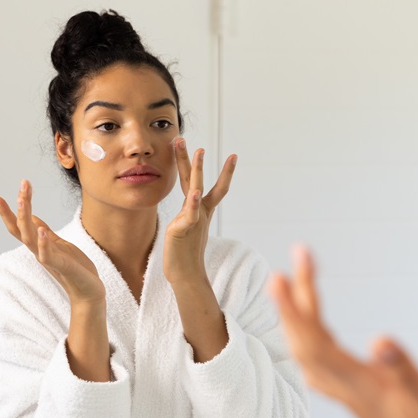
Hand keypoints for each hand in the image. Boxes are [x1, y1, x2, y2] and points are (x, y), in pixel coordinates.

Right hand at [0, 180, 104, 305]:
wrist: (88, 291)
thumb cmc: (75, 267)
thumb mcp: (59, 244)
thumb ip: (45, 232)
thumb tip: (32, 217)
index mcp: (39, 244)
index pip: (18, 226)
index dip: (8, 212)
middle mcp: (39, 251)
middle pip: (22, 228)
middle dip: (18, 208)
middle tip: (21, 187)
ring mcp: (48, 259)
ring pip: (30, 238)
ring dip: (25, 219)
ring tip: (24, 200)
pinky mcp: (61, 266)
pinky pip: (48, 255)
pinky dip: (43, 243)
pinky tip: (42, 230)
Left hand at [163, 138, 236, 287]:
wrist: (185, 276)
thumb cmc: (184, 254)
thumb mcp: (186, 228)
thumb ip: (189, 215)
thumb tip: (191, 208)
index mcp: (200, 211)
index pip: (215, 188)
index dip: (225, 172)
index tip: (234, 156)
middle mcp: (198, 212)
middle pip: (198, 180)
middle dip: (196, 160)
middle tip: (195, 141)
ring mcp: (192, 218)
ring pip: (195, 190)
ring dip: (198, 169)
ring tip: (200, 152)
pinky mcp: (182, 229)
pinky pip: (189, 214)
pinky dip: (193, 203)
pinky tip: (196, 194)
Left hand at [269, 246, 417, 417]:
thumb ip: (404, 370)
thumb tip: (380, 342)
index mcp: (363, 386)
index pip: (316, 344)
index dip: (295, 311)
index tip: (283, 279)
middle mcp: (349, 388)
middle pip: (307, 341)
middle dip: (295, 299)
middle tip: (295, 261)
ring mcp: (350, 392)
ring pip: (311, 350)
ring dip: (299, 314)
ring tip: (294, 283)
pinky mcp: (357, 394)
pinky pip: (321, 362)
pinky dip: (310, 336)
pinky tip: (311, 331)